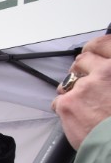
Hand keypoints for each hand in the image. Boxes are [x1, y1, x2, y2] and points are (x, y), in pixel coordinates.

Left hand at [52, 34, 110, 149]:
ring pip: (68, 82)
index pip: (104, 44)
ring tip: (83, 107)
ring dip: (71, 91)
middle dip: (80, 71)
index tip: (91, 51)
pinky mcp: (67, 102)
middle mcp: (105, 72)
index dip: (95, 47)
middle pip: (82, 61)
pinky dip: (63, 108)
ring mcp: (84, 86)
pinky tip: (76, 118)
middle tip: (85, 86)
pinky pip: (58, 101)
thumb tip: (103, 75)